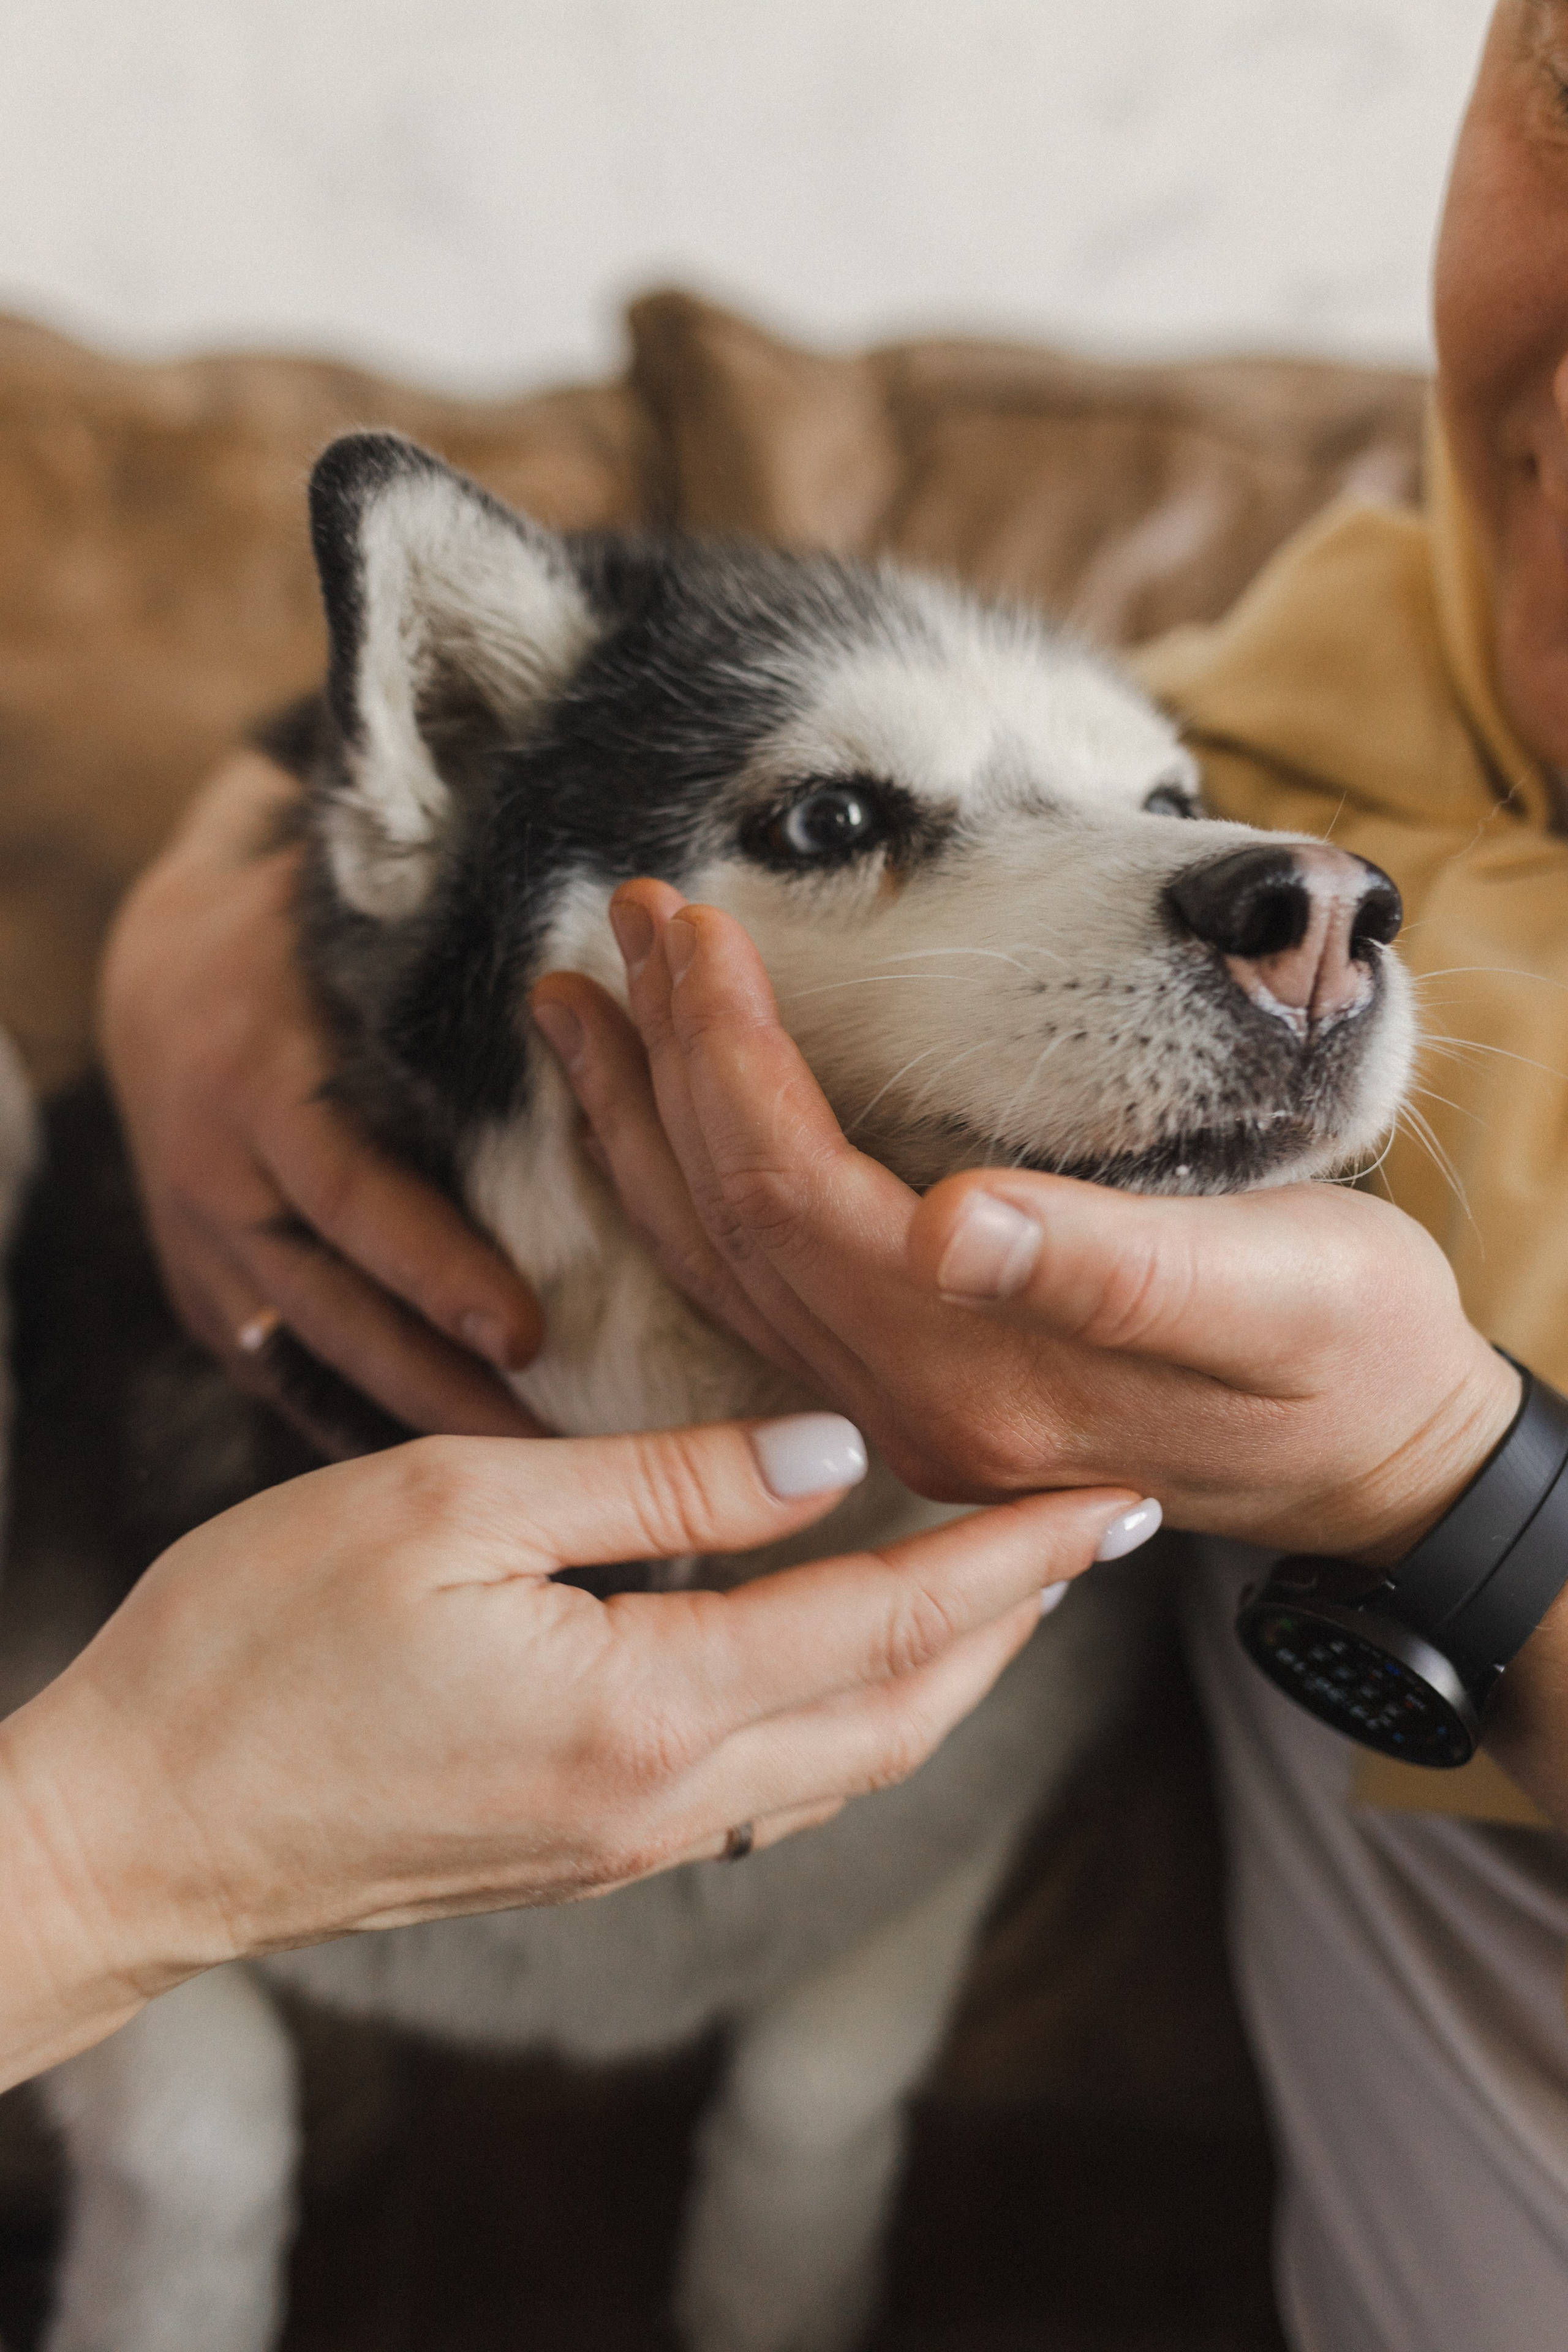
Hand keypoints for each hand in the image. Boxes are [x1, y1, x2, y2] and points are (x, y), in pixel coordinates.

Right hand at [0, 1417, 1147, 2086]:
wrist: (139, 1826)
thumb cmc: (259, 1646)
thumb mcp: (452, 1511)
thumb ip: (655, 1483)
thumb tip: (822, 1453)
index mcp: (646, 1707)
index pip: (886, 1624)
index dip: (1012, 1560)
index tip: (1109, 1504)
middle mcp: (663, 1800)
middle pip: (898, 1714)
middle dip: (1011, 1623)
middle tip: (1087, 1535)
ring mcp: (625, 1840)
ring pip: (844, 1760)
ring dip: (940, 1673)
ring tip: (999, 1586)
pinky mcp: (581, 1847)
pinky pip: (769, 1784)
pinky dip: (845, 1711)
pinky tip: (845, 1656)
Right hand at [99, 753, 542, 1446]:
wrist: (154, 975)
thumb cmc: (296, 935)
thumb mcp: (340, 915)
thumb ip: (438, 933)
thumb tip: (600, 920)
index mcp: (257, 1085)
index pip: (353, 1192)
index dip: (435, 1264)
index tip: (524, 1331)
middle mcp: (218, 1180)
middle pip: (337, 1307)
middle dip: (442, 1385)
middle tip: (555, 1458)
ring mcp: (203, 1252)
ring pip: (312, 1359)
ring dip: (414, 1426)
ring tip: (527, 1491)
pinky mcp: (208, 1297)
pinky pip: (285, 1379)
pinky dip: (356, 1428)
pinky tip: (442, 1491)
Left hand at [530, 880, 1519, 1562]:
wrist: (1380, 1457)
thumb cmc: (1351, 1351)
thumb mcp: (1276, 1291)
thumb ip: (1107, 1268)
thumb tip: (954, 1223)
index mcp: (981, 1375)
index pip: (793, 1197)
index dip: (727, 1057)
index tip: (692, 926)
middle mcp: (911, 1406)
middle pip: (730, 1222)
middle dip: (662, 1060)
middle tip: (620, 922)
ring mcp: (903, 1411)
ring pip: (720, 1264)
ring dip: (642, 1125)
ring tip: (579, 1010)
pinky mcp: (917, 1394)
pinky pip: (756, 1293)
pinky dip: (691, 1192)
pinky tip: (659, 1127)